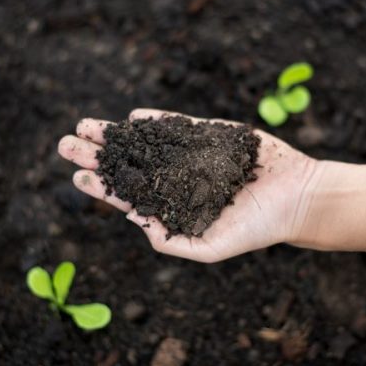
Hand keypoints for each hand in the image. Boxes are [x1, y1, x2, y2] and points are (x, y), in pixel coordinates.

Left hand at [58, 109, 318, 262]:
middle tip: (66, 144)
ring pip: (148, 143)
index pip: (132, 197)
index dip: (104, 188)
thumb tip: (135, 221)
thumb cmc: (259, 227)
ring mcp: (195, 156)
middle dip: (100, 156)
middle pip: (132, 166)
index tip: (78, 177)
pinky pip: (180, 125)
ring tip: (86, 125)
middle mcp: (181, 180)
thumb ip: (174, 242)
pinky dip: (157, 120)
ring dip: (118, 135)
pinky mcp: (213, 135)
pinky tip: (133, 118)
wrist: (299, 195)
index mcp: (177, 207)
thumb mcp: (213, 247)